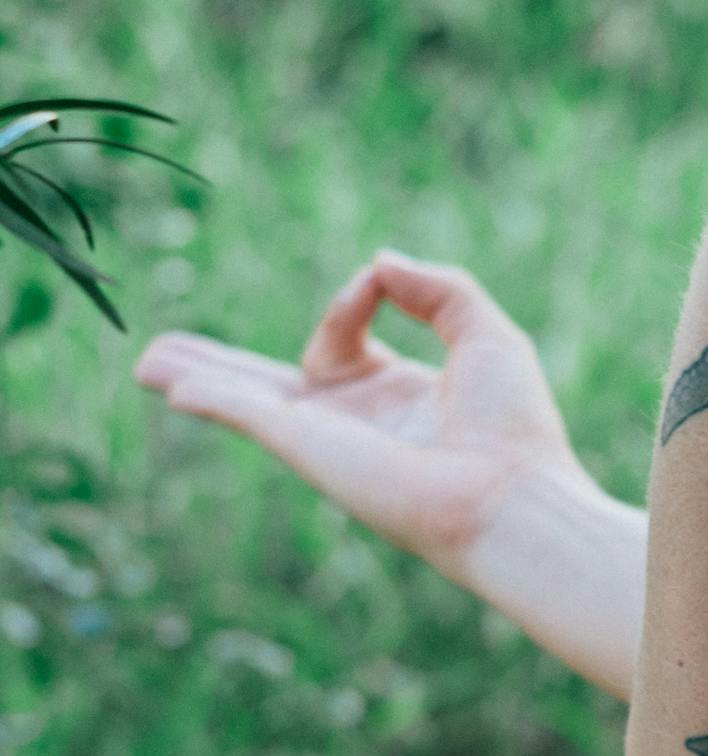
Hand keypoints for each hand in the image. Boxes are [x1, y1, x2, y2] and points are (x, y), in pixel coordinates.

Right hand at [134, 251, 583, 582]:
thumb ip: (436, 287)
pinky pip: (249, 415)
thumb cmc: (512, 425)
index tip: (376, 278)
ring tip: (146, 364)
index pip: (347, 335)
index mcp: (399, 396)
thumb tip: (378, 263)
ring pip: (247, 401)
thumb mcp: (484, 332)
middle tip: (168, 352)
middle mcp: (356, 421)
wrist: (509, 492)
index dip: (354, 296)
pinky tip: (171, 388)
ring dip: (197, 379)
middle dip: (221, 367)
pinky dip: (211, 396)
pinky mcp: (309, 449)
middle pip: (272, 384)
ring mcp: (327, 439)